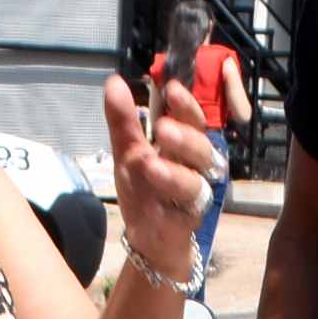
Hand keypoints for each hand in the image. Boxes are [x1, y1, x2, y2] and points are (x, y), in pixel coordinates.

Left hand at [98, 69, 214, 291]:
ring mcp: (193, 197)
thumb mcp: (127, 152)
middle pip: (202, 149)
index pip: (193, 121)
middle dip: (185, 138)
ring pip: (195, 183)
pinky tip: (152, 199)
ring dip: (174, 174)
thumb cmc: (145, 189)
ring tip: (150, 164)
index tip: (171, 89)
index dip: (186, 105)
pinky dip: (166, 206)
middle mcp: (195, 169)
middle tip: (163, 128)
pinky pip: (182, 213)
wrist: (148, 237)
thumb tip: (115, 82)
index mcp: (183, 146)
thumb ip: (123, 120)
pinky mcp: (185, 222)